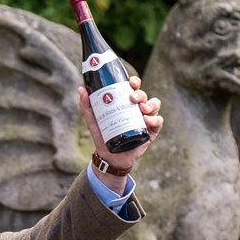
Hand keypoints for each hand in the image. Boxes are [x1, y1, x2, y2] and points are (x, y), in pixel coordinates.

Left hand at [78, 76, 162, 191]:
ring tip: (141, 109)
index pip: (133, 88)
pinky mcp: (151, 131)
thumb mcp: (93, 121)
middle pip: (143, 95)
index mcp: (126, 103)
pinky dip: (154, 119)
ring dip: (150, 104)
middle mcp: (137, 109)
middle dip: (140, 94)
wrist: (109, 157)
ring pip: (154, 105)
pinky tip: (146, 120)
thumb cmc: (103, 136)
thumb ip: (87, 106)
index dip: (135, 82)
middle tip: (132, 98)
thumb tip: (81, 89)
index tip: (131, 82)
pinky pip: (158, 121)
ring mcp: (146, 119)